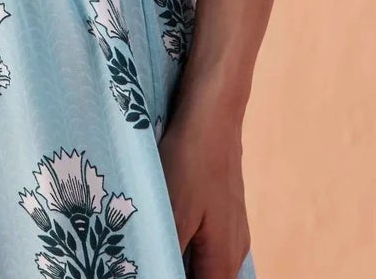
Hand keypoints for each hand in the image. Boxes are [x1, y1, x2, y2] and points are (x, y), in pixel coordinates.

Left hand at [158, 83, 252, 278]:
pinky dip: (183, 241)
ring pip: (203, 262)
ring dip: (177, 257)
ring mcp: (231, 229)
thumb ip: (167, 255)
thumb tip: (158, 269)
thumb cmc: (191, 162)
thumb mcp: (172, 215)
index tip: (149, 266)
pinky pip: (204, 240)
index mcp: (224, 260)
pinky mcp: (223, 209)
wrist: (212, 113)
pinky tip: (161, 224)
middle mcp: (234, 251)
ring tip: (148, 242)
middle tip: (140, 258)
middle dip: (172, 268)